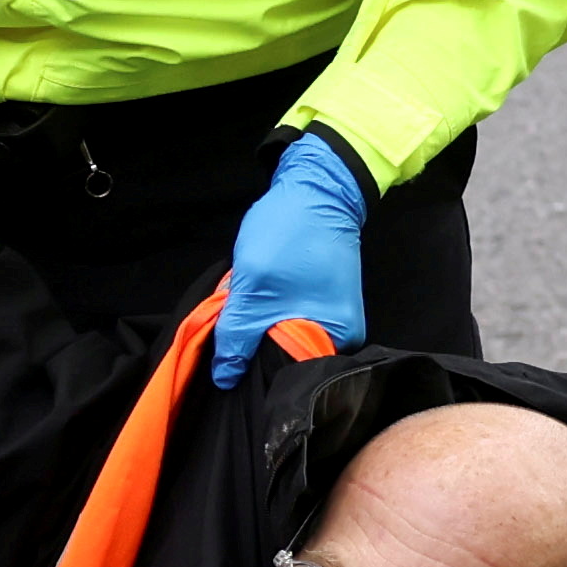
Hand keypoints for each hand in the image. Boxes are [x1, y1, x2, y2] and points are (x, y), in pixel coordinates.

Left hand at [200, 128, 368, 384]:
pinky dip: (268, 313)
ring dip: (259, 329)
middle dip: (256, 352)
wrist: (315, 187)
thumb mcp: (253, 289)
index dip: (258, 378)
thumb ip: (238, 336)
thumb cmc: (289, 237)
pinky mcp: (321, 300)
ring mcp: (333, 316)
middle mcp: (342, 336)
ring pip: (284, 338)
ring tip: (240, 320)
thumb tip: (225, 378)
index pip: (292, 377)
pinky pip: (289, 319)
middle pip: (289, 360)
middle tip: (230, 343)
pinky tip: (254, 304)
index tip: (231, 376)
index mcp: (337, 339)